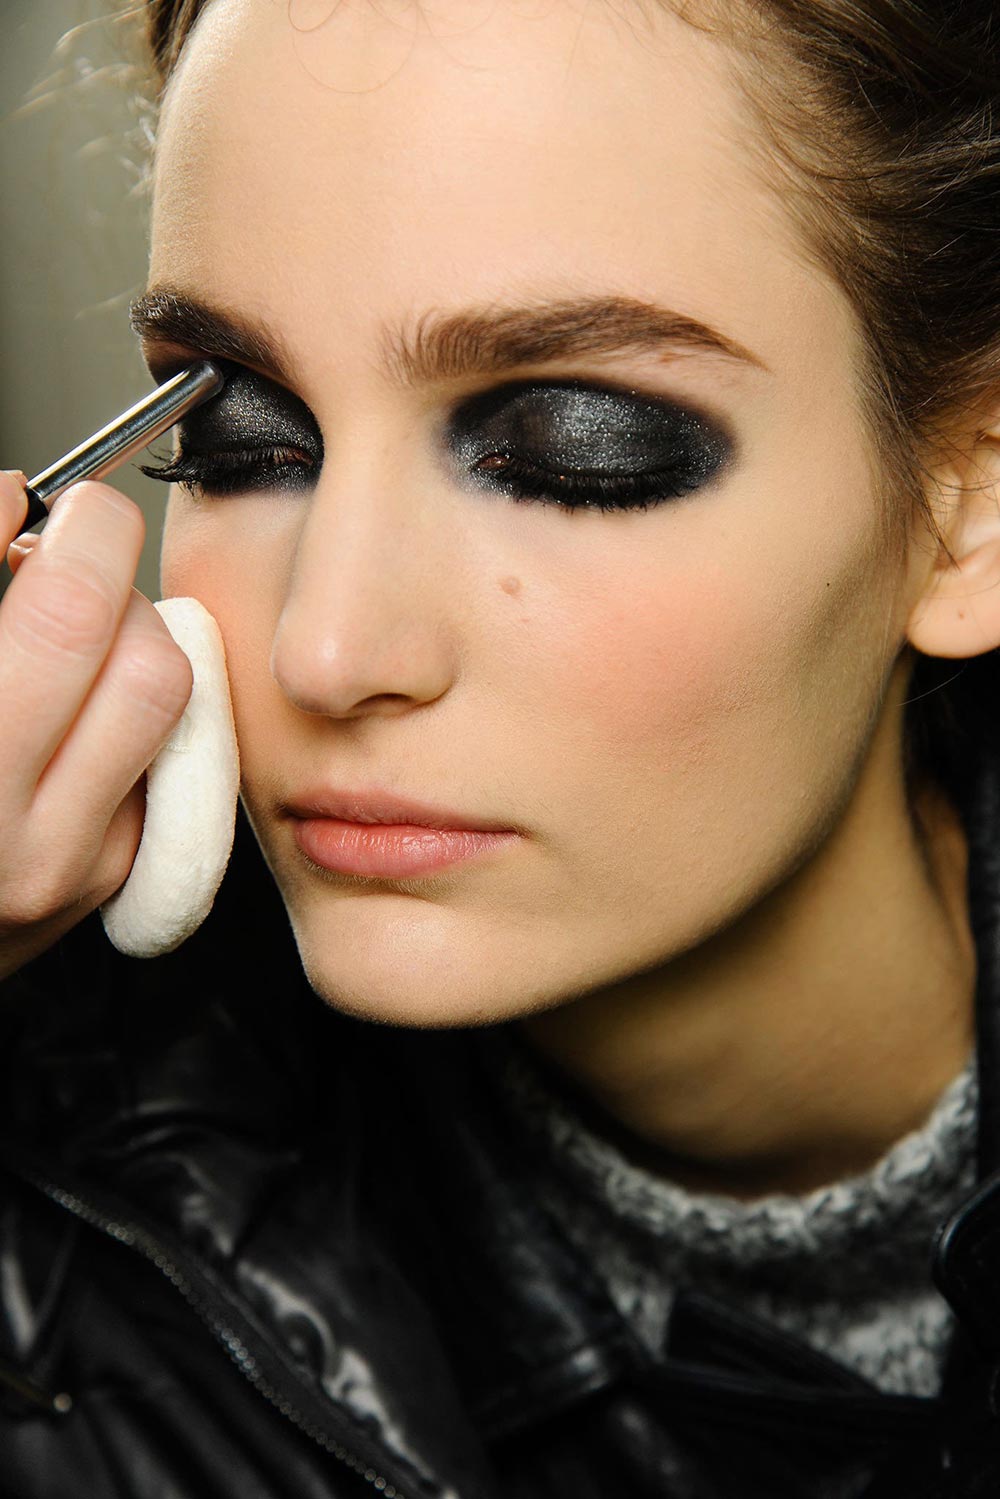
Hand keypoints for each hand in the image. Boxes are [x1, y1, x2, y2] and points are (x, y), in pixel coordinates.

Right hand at [0, 470, 192, 978]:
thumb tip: (8, 496)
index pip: (53, 619)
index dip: (49, 526)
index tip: (35, 498)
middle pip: (119, 647)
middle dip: (102, 560)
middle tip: (68, 537)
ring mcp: (62, 862)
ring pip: (163, 693)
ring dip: (130, 625)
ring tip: (73, 618)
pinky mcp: (109, 878)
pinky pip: (161, 748)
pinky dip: (126, 696)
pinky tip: (74, 698)